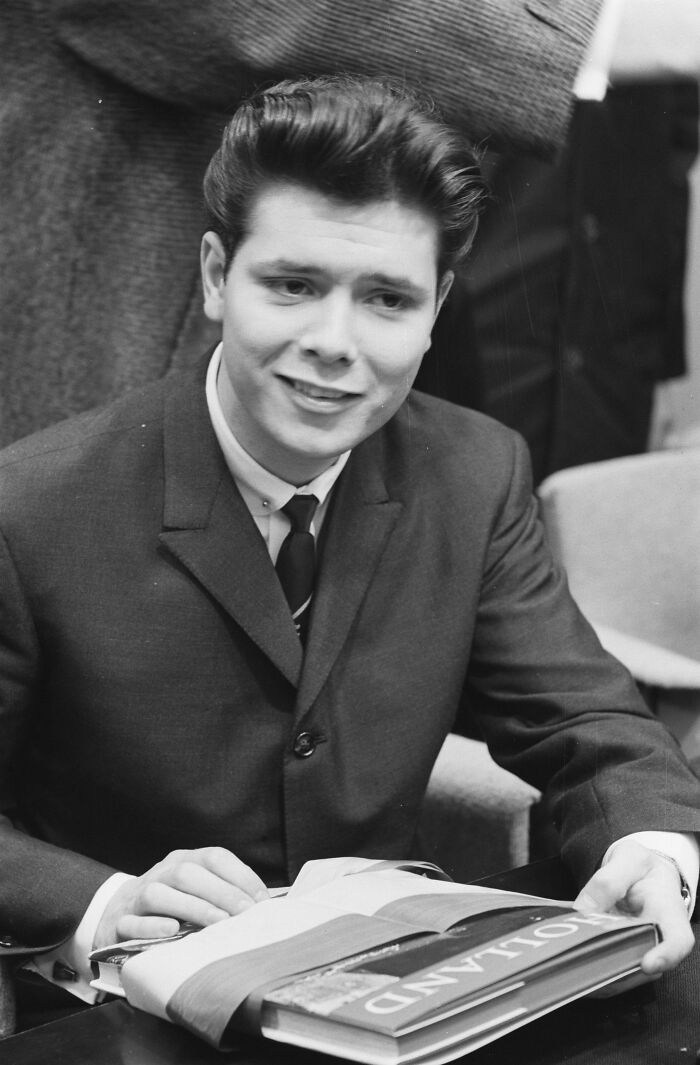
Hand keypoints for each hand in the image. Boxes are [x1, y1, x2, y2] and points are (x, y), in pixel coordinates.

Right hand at [93, 847, 268, 949]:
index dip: (240, 875)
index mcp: (184, 860)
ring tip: (219, 923)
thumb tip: (263, 904)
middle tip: (245, 915)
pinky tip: (172, 931)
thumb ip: (223, 892)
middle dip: (221, 893)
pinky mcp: (119, 923)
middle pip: (188, 873)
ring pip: (159, 894)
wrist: (117, 914)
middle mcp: (161, 873)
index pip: (214, 857)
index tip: (261, 900)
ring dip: (192, 907)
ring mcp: (137, 897)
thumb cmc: (171, 905)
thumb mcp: (196, 890)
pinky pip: (132, 922)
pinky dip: (152, 926)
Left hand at [574, 840, 693, 980]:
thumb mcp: (627, 858)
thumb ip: (608, 881)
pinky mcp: (623, 953)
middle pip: (646, 964)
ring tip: (576, 964)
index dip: (667, 955)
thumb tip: (584, 910)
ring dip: (601, 971)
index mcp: (668, 910)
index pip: (678, 940)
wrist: (639, 872)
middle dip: (618, 968)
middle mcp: (659, 937)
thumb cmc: (640, 866)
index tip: (647, 964)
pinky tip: (573, 963)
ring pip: (625, 972)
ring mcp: (641, 949)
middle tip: (590, 963)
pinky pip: (611, 969)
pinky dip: (593, 970)